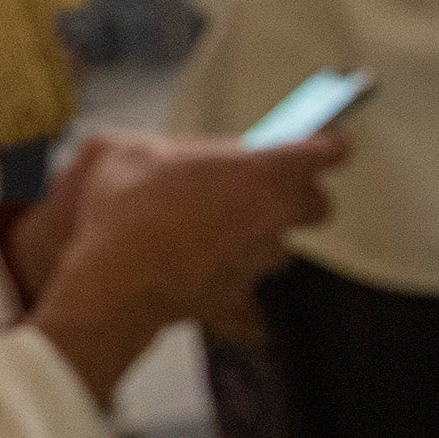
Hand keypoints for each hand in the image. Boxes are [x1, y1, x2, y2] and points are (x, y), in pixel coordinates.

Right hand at [27, 131, 346, 404]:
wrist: (111, 282)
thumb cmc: (125, 211)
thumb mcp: (128, 152)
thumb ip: (163, 148)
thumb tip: (159, 155)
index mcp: (260, 170)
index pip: (327, 150)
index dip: (326, 144)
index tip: (322, 142)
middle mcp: (273, 216)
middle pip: (317, 204)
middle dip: (295, 195)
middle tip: (257, 188)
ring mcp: (260, 260)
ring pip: (277, 244)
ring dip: (255, 235)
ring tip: (207, 228)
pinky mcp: (240, 295)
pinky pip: (243, 275)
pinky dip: (224, 268)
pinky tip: (186, 261)